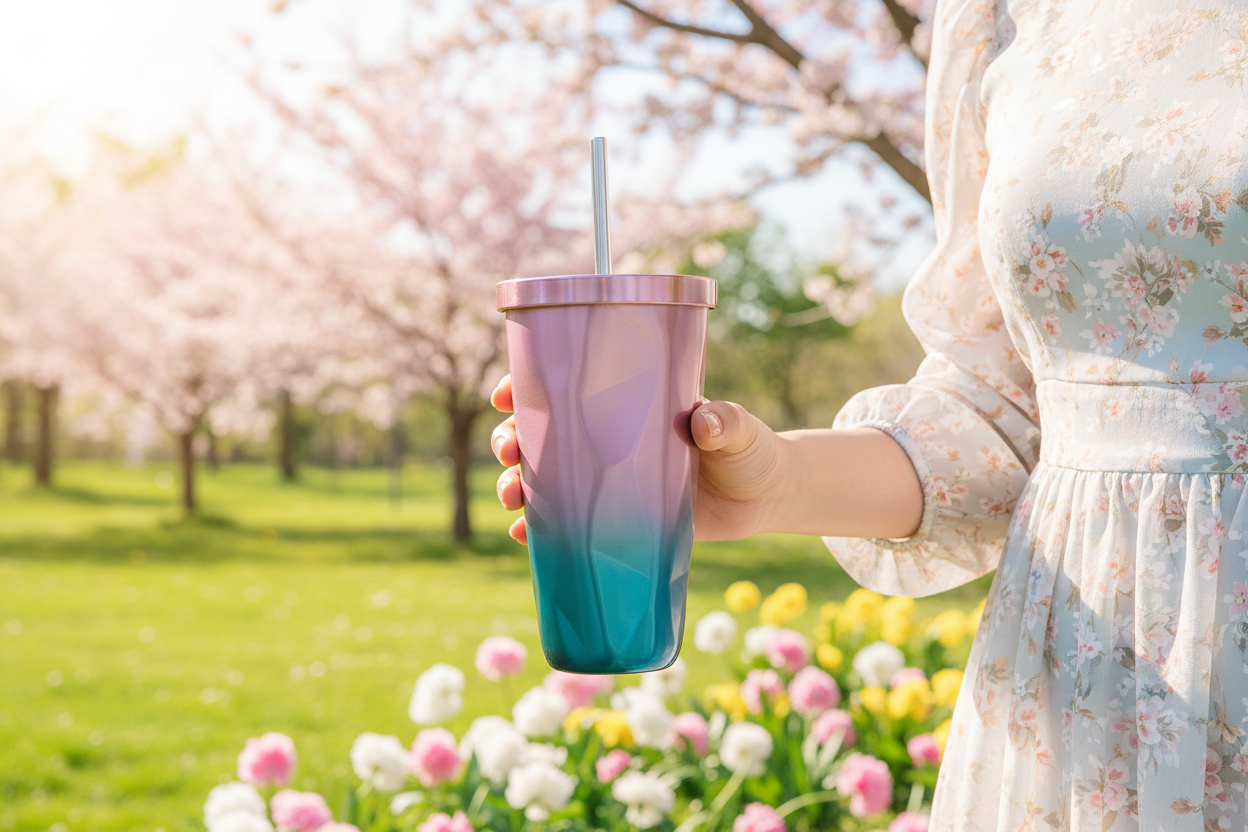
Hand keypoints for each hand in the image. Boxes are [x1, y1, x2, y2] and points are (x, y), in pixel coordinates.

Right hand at [489, 374, 784, 544]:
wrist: (766, 498)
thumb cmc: (751, 450)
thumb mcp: (740, 430)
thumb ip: (727, 422)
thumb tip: (707, 420)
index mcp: (628, 403)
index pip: (567, 385)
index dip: (526, 387)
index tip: (504, 395)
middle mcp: (609, 439)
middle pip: (542, 433)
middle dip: (512, 440)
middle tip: (508, 452)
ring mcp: (609, 481)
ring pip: (546, 478)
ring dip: (517, 484)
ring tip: (512, 496)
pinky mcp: (618, 519)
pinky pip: (567, 523)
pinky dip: (540, 529)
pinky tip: (523, 535)